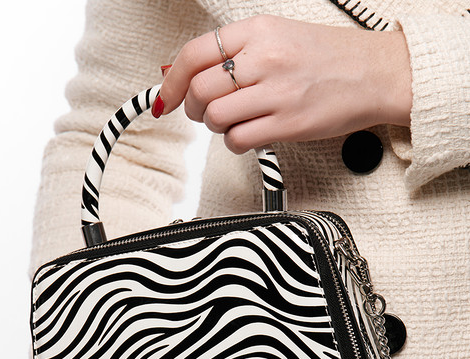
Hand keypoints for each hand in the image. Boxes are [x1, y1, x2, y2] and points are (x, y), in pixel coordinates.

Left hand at [158, 15, 411, 153]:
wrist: (375, 73)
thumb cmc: (328, 57)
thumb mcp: (278, 36)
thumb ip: (235, 51)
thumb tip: (187, 74)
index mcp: (258, 30)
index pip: (194, 54)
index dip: (172, 81)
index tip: (168, 97)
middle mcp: (265, 57)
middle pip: (201, 89)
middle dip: (195, 108)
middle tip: (206, 113)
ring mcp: (277, 92)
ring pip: (216, 117)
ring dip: (216, 127)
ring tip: (233, 122)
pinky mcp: (288, 123)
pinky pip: (238, 139)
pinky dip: (234, 143)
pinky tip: (247, 136)